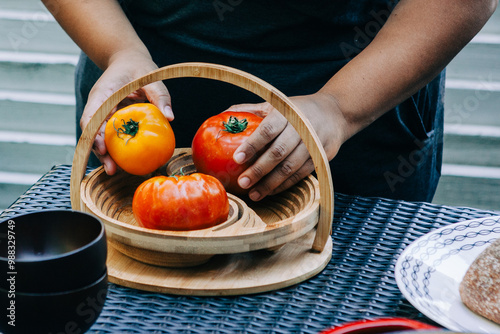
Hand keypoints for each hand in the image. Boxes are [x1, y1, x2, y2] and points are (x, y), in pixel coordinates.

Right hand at [80, 50, 172, 174]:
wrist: (128, 60)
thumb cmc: (139, 68)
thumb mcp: (152, 78)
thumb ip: (160, 95)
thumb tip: (170, 117)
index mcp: (102, 94)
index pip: (92, 117)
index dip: (94, 135)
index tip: (104, 150)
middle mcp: (97, 106)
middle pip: (92, 132)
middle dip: (99, 152)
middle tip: (112, 170)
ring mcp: (101, 113)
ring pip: (98, 137)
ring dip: (105, 155)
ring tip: (115, 172)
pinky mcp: (108, 119)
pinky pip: (108, 135)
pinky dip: (113, 148)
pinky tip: (122, 162)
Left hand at [229, 92, 347, 200]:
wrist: (335, 114)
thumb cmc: (298, 110)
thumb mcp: (277, 104)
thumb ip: (252, 110)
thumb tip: (224, 115)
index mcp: (288, 113)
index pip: (268, 129)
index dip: (252, 144)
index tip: (237, 158)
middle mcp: (302, 128)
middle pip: (279, 152)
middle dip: (259, 169)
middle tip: (242, 182)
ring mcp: (314, 144)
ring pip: (290, 168)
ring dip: (270, 183)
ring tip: (254, 193)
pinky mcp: (322, 157)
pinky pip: (301, 175)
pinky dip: (284, 185)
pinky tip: (270, 191)